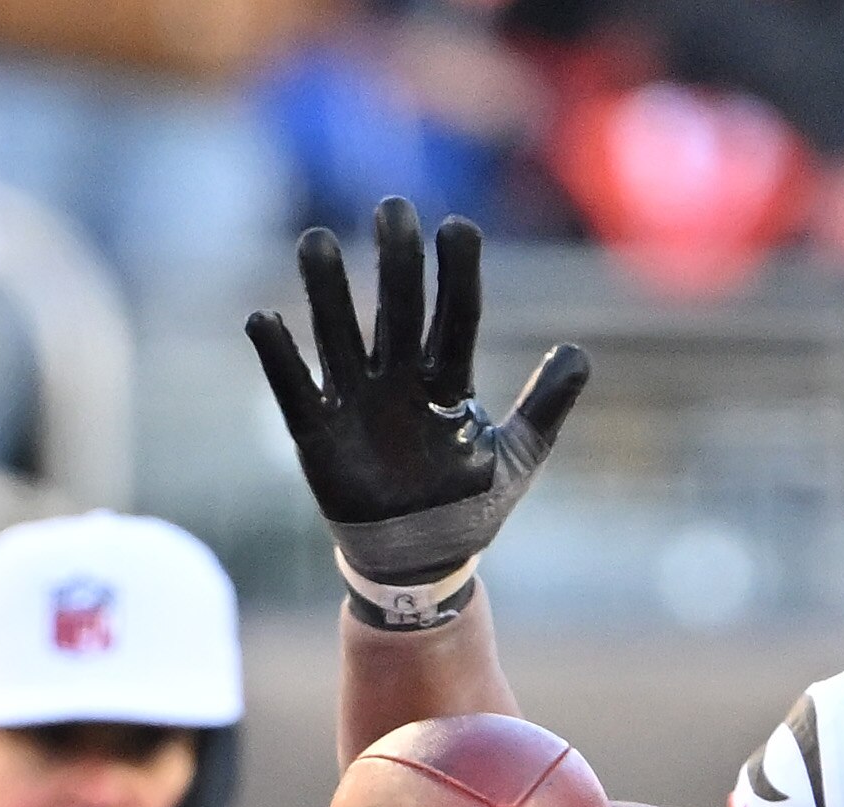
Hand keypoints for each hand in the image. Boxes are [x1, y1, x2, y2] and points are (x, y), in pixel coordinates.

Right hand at [245, 198, 587, 586]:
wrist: (420, 559)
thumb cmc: (466, 503)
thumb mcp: (517, 457)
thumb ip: (545, 407)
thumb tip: (579, 353)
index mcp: (447, 383)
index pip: (456, 319)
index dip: (458, 277)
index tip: (458, 228)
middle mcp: (400, 381)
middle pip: (399, 313)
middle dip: (397, 264)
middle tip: (393, 209)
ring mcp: (356, 403)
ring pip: (339, 337)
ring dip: (327, 293)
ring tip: (316, 242)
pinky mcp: (317, 434)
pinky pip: (293, 390)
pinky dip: (279, 359)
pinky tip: (265, 319)